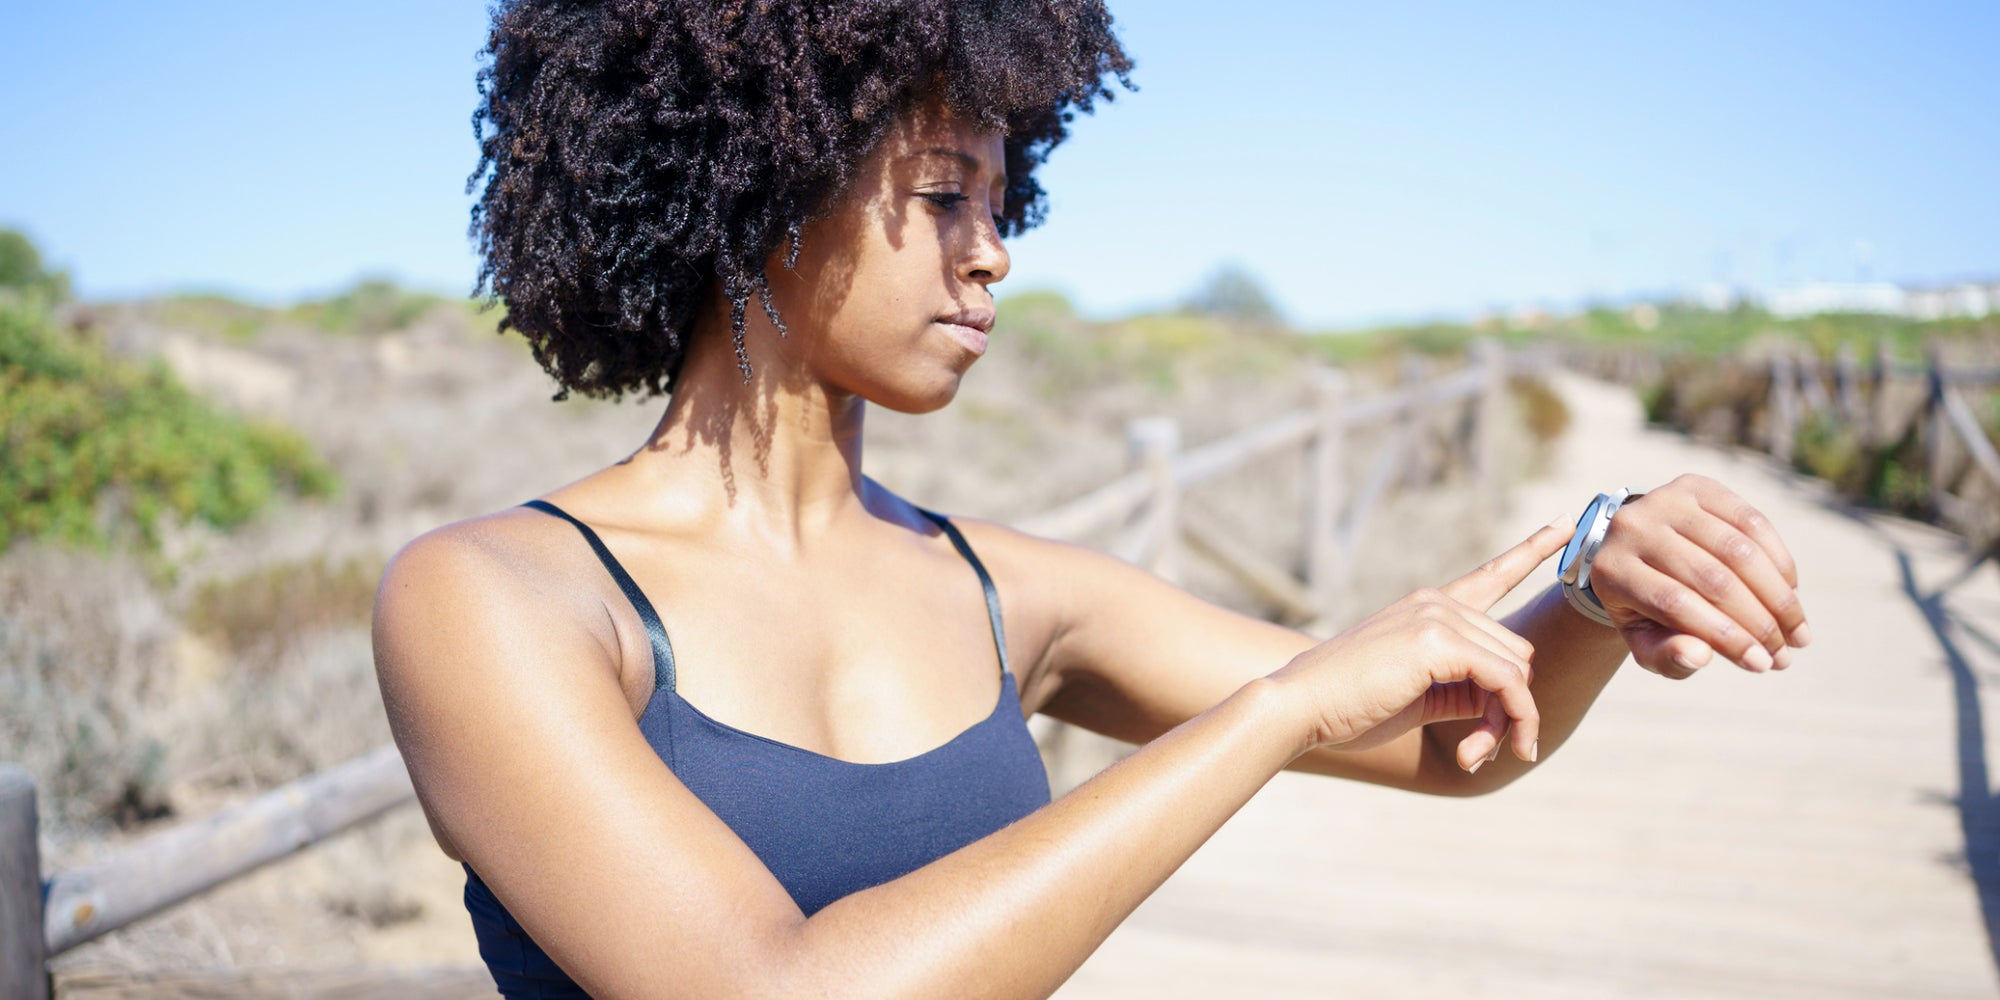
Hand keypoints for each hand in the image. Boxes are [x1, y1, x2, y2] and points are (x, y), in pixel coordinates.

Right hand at [1267, 521, 1571, 770]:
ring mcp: (1437, 615)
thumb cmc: (1349, 706)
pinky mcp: (1439, 640)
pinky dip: (1509, 720)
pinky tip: (1476, 752)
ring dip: (1507, 722)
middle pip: (1516, 652)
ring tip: (1471, 755)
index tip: (1567, 521)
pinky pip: (1507, 682)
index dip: (1532, 550)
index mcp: (1428, 607)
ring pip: (1517, 671)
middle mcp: (1435, 601)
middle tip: (1480, 750)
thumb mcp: (1418, 693)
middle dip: (1510, 707)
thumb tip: (1514, 700)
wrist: (1298, 705)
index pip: (1491, 574)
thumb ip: (1466, 686)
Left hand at [1584, 474, 1808, 677]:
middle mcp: (1632, 528)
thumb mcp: (1645, 640)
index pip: (1675, 605)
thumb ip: (1665, 655)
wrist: (1636, 551)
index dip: (1725, 636)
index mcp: (1611, 570)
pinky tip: (1791, 591)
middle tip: (1785, 656)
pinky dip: (1778, 560)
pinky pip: (1751, 521)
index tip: (1760, 664)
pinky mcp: (1696, 486)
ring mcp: (1664, 500)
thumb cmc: (1643, 608)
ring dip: (1777, 597)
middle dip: (1758, 622)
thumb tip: (1699, 656)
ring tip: (1797, 633)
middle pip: (1710, 578)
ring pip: (1737, 550)